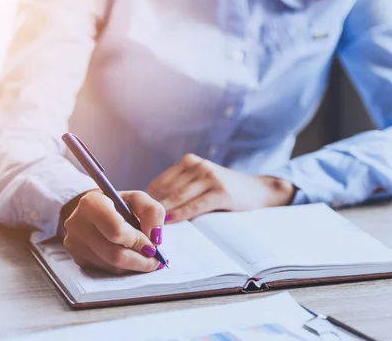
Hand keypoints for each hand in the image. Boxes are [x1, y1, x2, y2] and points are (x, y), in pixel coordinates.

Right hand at [63, 190, 165, 273]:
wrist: (92, 210)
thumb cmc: (117, 204)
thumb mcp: (137, 199)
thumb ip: (152, 212)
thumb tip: (155, 237)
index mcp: (92, 203)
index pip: (117, 231)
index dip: (138, 241)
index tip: (153, 246)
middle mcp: (78, 224)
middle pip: (115, 254)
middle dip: (141, 260)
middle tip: (156, 260)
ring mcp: (75, 244)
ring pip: (112, 266)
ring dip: (134, 265)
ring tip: (147, 259)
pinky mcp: (78, 258)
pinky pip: (106, 270)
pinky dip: (123, 267)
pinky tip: (131, 258)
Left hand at [145, 154, 295, 222]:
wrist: (260, 190)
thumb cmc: (226, 191)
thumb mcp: (201, 184)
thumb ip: (180, 191)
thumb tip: (150, 212)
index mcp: (189, 162)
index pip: (158, 183)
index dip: (144, 202)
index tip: (131, 218)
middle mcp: (197, 165)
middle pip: (165, 190)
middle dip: (149, 210)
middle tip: (134, 227)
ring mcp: (209, 176)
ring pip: (176, 197)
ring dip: (160, 215)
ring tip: (147, 229)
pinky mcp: (220, 190)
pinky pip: (193, 205)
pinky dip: (179, 215)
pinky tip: (168, 223)